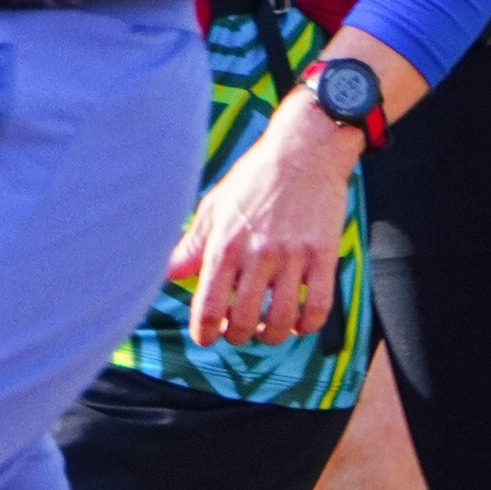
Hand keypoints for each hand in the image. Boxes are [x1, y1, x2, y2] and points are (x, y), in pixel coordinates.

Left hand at [166, 94, 355, 343]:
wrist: (304, 151)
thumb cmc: (253, 179)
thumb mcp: (214, 207)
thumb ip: (192, 245)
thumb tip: (166, 275)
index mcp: (225, 244)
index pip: (209, 306)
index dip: (204, 332)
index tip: (205, 338)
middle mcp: (257, 254)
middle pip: (244, 321)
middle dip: (237, 336)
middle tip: (237, 331)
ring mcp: (293, 256)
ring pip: (281, 321)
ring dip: (271, 336)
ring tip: (266, 331)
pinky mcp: (324, 255)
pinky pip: (318, 306)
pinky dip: (307, 325)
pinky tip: (297, 323)